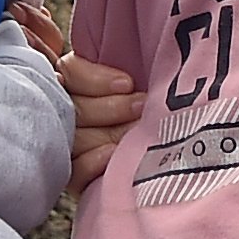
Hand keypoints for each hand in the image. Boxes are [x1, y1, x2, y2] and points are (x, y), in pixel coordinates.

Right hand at [57, 53, 140, 194]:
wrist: (170, 165)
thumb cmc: (153, 114)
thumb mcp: (138, 88)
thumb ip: (127, 76)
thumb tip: (123, 60)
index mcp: (78, 85)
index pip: (70, 72)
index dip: (95, 78)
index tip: (127, 83)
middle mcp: (68, 114)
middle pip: (74, 106)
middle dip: (111, 107)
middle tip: (142, 106)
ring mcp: (69, 148)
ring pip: (76, 137)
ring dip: (108, 132)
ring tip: (136, 131)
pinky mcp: (74, 178)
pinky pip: (75, 171)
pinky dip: (92, 162)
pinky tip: (111, 156)